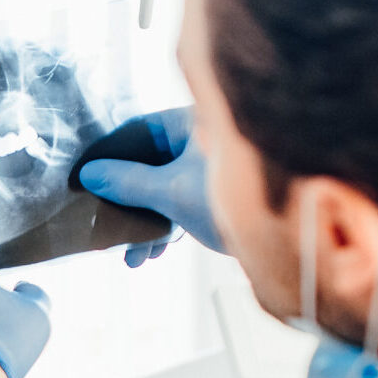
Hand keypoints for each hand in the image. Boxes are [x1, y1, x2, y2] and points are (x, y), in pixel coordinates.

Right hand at [77, 107, 222, 262]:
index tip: (86, 177)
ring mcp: (214, 167)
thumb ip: (128, 183)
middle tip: (106, 224)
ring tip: (133, 255)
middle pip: (150, 163)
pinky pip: (183, 203)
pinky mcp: (222, 193)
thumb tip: (90, 175)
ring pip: (165, 188)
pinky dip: (168, 225)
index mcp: (194, 122)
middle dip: (127, 200)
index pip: (138, 130)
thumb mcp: (171, 193)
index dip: (110, 154)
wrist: (292, 238)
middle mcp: (204, 139)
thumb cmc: (234, 200)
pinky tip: (156, 252)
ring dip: (146, 222)